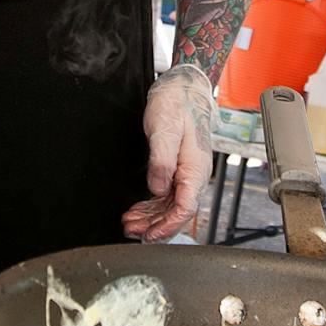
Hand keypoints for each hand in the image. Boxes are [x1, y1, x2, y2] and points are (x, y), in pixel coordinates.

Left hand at [124, 64, 215, 241]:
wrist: (183, 89)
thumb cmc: (177, 104)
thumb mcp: (164, 130)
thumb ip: (161, 161)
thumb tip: (156, 188)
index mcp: (195, 168)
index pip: (185, 208)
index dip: (167, 225)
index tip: (149, 235)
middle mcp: (194, 174)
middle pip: (177, 212)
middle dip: (155, 226)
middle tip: (131, 232)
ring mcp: (187, 173)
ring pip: (170, 206)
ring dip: (151, 218)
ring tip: (129, 224)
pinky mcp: (178, 169)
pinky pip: (167, 195)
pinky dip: (152, 206)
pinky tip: (138, 211)